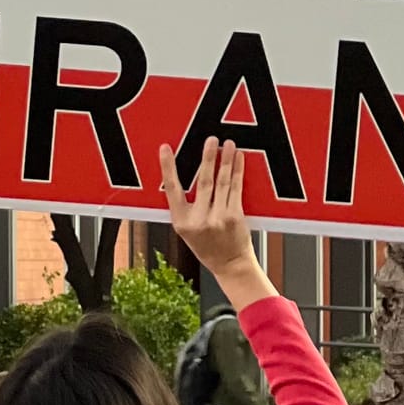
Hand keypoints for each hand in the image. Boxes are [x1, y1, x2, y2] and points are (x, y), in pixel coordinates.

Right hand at [159, 137, 274, 309]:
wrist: (230, 265)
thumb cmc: (207, 247)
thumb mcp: (186, 230)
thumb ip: (184, 207)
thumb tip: (179, 177)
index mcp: (182, 222)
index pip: (172, 189)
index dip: (168, 168)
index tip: (165, 149)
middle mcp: (200, 220)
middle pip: (203, 182)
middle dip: (207, 158)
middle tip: (210, 139)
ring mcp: (219, 218)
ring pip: (222, 183)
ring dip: (225, 161)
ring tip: (227, 144)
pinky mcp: (235, 217)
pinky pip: (236, 189)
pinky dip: (237, 172)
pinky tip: (238, 159)